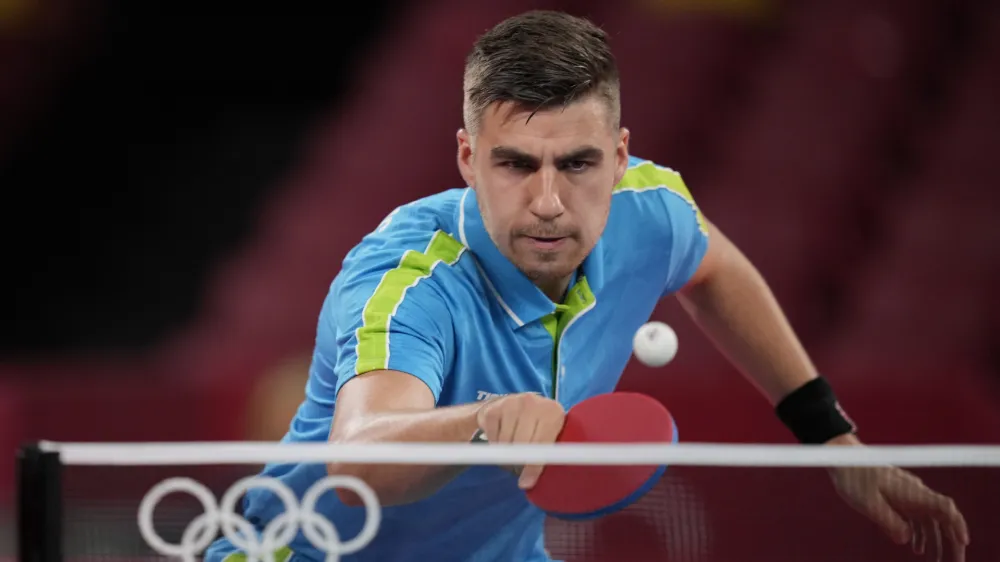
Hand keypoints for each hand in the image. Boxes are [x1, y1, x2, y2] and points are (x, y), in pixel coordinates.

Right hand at [476, 393, 564, 488]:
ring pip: (506, 441)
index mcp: (553, 411)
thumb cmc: (536, 426)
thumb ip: (546, 454)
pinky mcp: (495, 407)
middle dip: (518, 461)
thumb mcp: (548, 435)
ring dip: (506, 454)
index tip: (527, 482)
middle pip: (522, 443)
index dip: (534, 466)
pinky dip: (495, 445)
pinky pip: (493, 437)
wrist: (513, 403)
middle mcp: (533, 403)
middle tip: (517, 467)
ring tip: (511, 453)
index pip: (543, 443)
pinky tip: (502, 440)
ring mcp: (513, 403)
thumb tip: (528, 483)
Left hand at [830, 465, 969, 560]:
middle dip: (952, 540)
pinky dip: (919, 533)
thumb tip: (905, 539)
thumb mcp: (868, 503)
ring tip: (934, 560)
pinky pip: (916, 517)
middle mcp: (915, 493)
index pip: (944, 508)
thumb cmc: (854, 477)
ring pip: (930, 520)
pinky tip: (916, 546)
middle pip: (942, 518)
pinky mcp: (898, 497)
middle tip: (955, 561)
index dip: (957, 524)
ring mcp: (907, 495)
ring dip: (935, 540)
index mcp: (912, 493)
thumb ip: (888, 521)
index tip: (963, 542)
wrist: (842, 459)